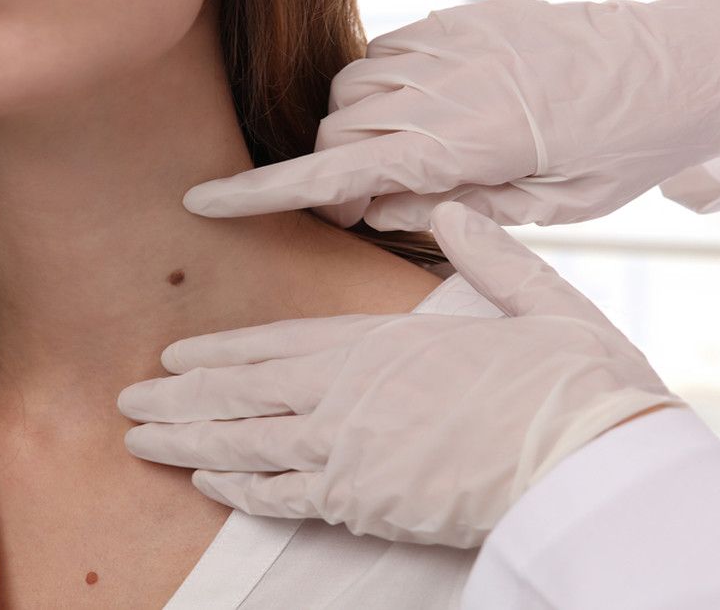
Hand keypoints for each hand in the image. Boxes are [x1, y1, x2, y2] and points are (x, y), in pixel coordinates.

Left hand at [118, 202, 680, 546]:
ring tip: (141, 441)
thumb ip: (488, 256)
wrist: (592, 460)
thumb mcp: (537, 301)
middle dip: (180, 399)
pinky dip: (239, 490)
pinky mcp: (367, 505)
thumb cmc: (571, 382)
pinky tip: (206, 483)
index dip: (220, 351)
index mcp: (385, 344)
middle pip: (244, 396)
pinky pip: (285, 498)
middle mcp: (352, 396)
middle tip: (127, 402)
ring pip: (247, 447)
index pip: (280, 344)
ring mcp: (352, 453)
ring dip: (188, 443)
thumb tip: (454, 214)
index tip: (175, 354)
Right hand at [181, 0, 719, 229]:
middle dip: (329, 170)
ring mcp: (458, 40)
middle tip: (363, 206)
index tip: (208, 200)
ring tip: (408, 160)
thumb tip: (368, 205)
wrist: (687, 68)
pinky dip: (389, 91)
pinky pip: (393, 53)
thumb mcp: (544, 204)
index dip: (268, 190)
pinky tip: (428, 114)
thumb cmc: (623, 152)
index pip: (343, 169)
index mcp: (472, 140)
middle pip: (341, 129)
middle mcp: (453, 81)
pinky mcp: (468, 17)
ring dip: (360, 129)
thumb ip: (449, 204)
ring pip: (359, 88)